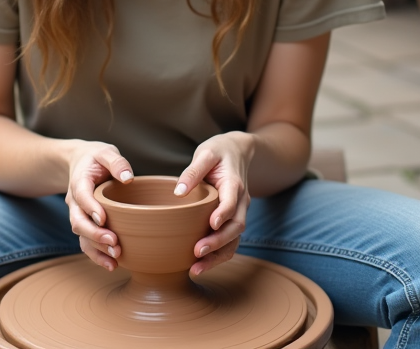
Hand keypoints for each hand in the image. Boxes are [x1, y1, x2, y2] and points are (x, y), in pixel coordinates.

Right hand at [63, 141, 134, 271]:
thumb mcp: (106, 152)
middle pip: (78, 222)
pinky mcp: (86, 225)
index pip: (82, 196)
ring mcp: (78, 215)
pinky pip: (87, 244)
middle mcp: (75, 202)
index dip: (91, 208)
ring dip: (96, 249)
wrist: (80, 163)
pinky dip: (97, 255)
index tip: (103, 218)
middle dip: (94, 235)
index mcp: (79, 182)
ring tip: (115, 258)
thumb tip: (128, 178)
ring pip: (81, 237)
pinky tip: (112, 265)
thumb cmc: (96, 158)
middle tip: (114, 242)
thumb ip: (116, 162)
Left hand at [172, 132, 254, 274]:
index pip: (231, 203)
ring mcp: (238, 212)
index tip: (211, 225)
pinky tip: (201, 265)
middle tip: (197, 252)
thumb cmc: (219, 151)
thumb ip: (193, 171)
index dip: (223, 215)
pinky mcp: (232, 220)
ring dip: (218, 256)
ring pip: (234, 239)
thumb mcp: (206, 153)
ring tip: (196, 269)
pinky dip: (218, 255)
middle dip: (218, 242)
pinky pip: (230, 241)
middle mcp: (240, 202)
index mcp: (234, 184)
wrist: (239, 151)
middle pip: (236, 227)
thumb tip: (178, 192)